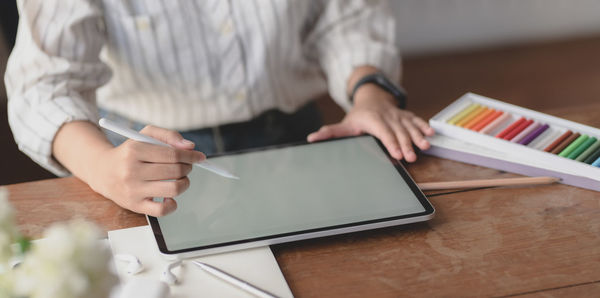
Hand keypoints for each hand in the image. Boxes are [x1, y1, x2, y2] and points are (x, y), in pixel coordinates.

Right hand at [88, 125, 204, 215]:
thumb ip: (168, 136)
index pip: (172, 154)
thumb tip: (190, 147)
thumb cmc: (129, 152)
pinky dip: (173, 204)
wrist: (102, 171)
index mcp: (134, 151)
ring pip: (173, 189)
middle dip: (188, 168)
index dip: (190, 156)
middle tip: (187, 166)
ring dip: (184, 183)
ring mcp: (133, 190)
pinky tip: (170, 196)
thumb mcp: (144, 135)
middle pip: (175, 171)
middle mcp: (132, 171)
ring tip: (180, 179)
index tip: (199, 157)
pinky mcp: (134, 206)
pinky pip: (162, 210)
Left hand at [307, 84, 434, 161]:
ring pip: (409, 126)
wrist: (372, 97)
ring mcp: (398, 116)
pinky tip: (431, 134)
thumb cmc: (358, 116)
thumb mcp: (344, 123)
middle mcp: (387, 117)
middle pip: (398, 132)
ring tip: (424, 146)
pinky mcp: (406, 116)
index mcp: (372, 120)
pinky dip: (424, 126)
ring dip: (417, 136)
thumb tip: (312, 138)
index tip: (396, 152)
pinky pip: (416, 120)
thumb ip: (331, 132)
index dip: (390, 142)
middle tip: (411, 157)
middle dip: (406, 144)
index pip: (382, 132)